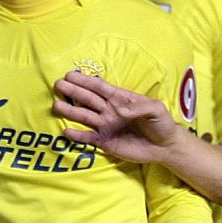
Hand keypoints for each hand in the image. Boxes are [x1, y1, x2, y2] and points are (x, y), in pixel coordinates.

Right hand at [54, 71, 181, 162]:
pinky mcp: (105, 141)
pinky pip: (88, 138)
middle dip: (72, 92)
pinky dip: (77, 136)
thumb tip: (118, 111)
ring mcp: (105, 126)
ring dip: (70, 111)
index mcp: (119, 98)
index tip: (70, 75)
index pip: (99, 87)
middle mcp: (109, 110)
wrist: (165, 147)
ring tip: (56, 106)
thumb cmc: (162, 124)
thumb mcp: (156, 109)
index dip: (85, 81)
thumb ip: (139, 107)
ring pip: (84, 116)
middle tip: (57, 85)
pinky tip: (66, 131)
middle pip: (87, 99)